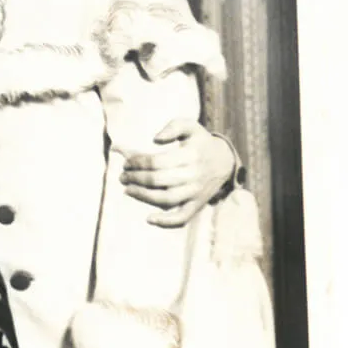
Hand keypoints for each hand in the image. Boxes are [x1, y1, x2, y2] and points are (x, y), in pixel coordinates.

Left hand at [121, 118, 236, 227]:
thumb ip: (173, 127)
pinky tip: (149, 218)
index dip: (137, 162)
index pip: (156, 162)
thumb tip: (156, 139)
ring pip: (165, 199)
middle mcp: (193, 175)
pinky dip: (166, 221)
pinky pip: (182, 217)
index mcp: (190, 155)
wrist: (224, 161)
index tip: (127, 162)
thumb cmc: (200, 142)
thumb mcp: (190, 126)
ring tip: (127, 190)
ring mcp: (195, 192)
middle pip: (157, 180)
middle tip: (122, 176)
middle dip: (135, 178)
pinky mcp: (197, 204)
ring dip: (142, 196)